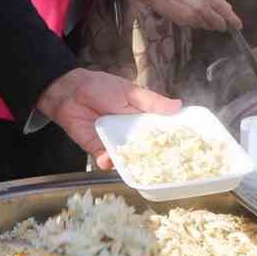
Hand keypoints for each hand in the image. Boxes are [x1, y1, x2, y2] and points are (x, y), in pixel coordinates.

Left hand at [35, 68, 180, 168]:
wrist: (71, 91)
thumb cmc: (102, 87)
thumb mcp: (131, 92)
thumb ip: (152, 102)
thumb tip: (178, 106)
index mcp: (141, 119)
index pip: (159, 133)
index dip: (170, 140)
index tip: (185, 147)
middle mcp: (130, 134)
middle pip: (145, 150)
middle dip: (155, 158)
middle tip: (166, 165)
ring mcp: (115, 143)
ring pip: (128, 159)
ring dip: (133, 164)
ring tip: (142, 168)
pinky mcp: (98, 149)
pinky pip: (106, 159)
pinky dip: (109, 161)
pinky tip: (112, 159)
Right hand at [149, 0, 240, 30]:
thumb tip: (227, 8)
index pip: (226, 12)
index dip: (234, 21)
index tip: (238, 26)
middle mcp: (204, 8)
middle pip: (220, 24)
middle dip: (221, 25)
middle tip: (220, 24)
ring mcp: (194, 16)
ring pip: (208, 26)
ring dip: (208, 23)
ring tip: (198, 13)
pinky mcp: (185, 22)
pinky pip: (196, 26)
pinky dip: (196, 23)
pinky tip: (189, 14)